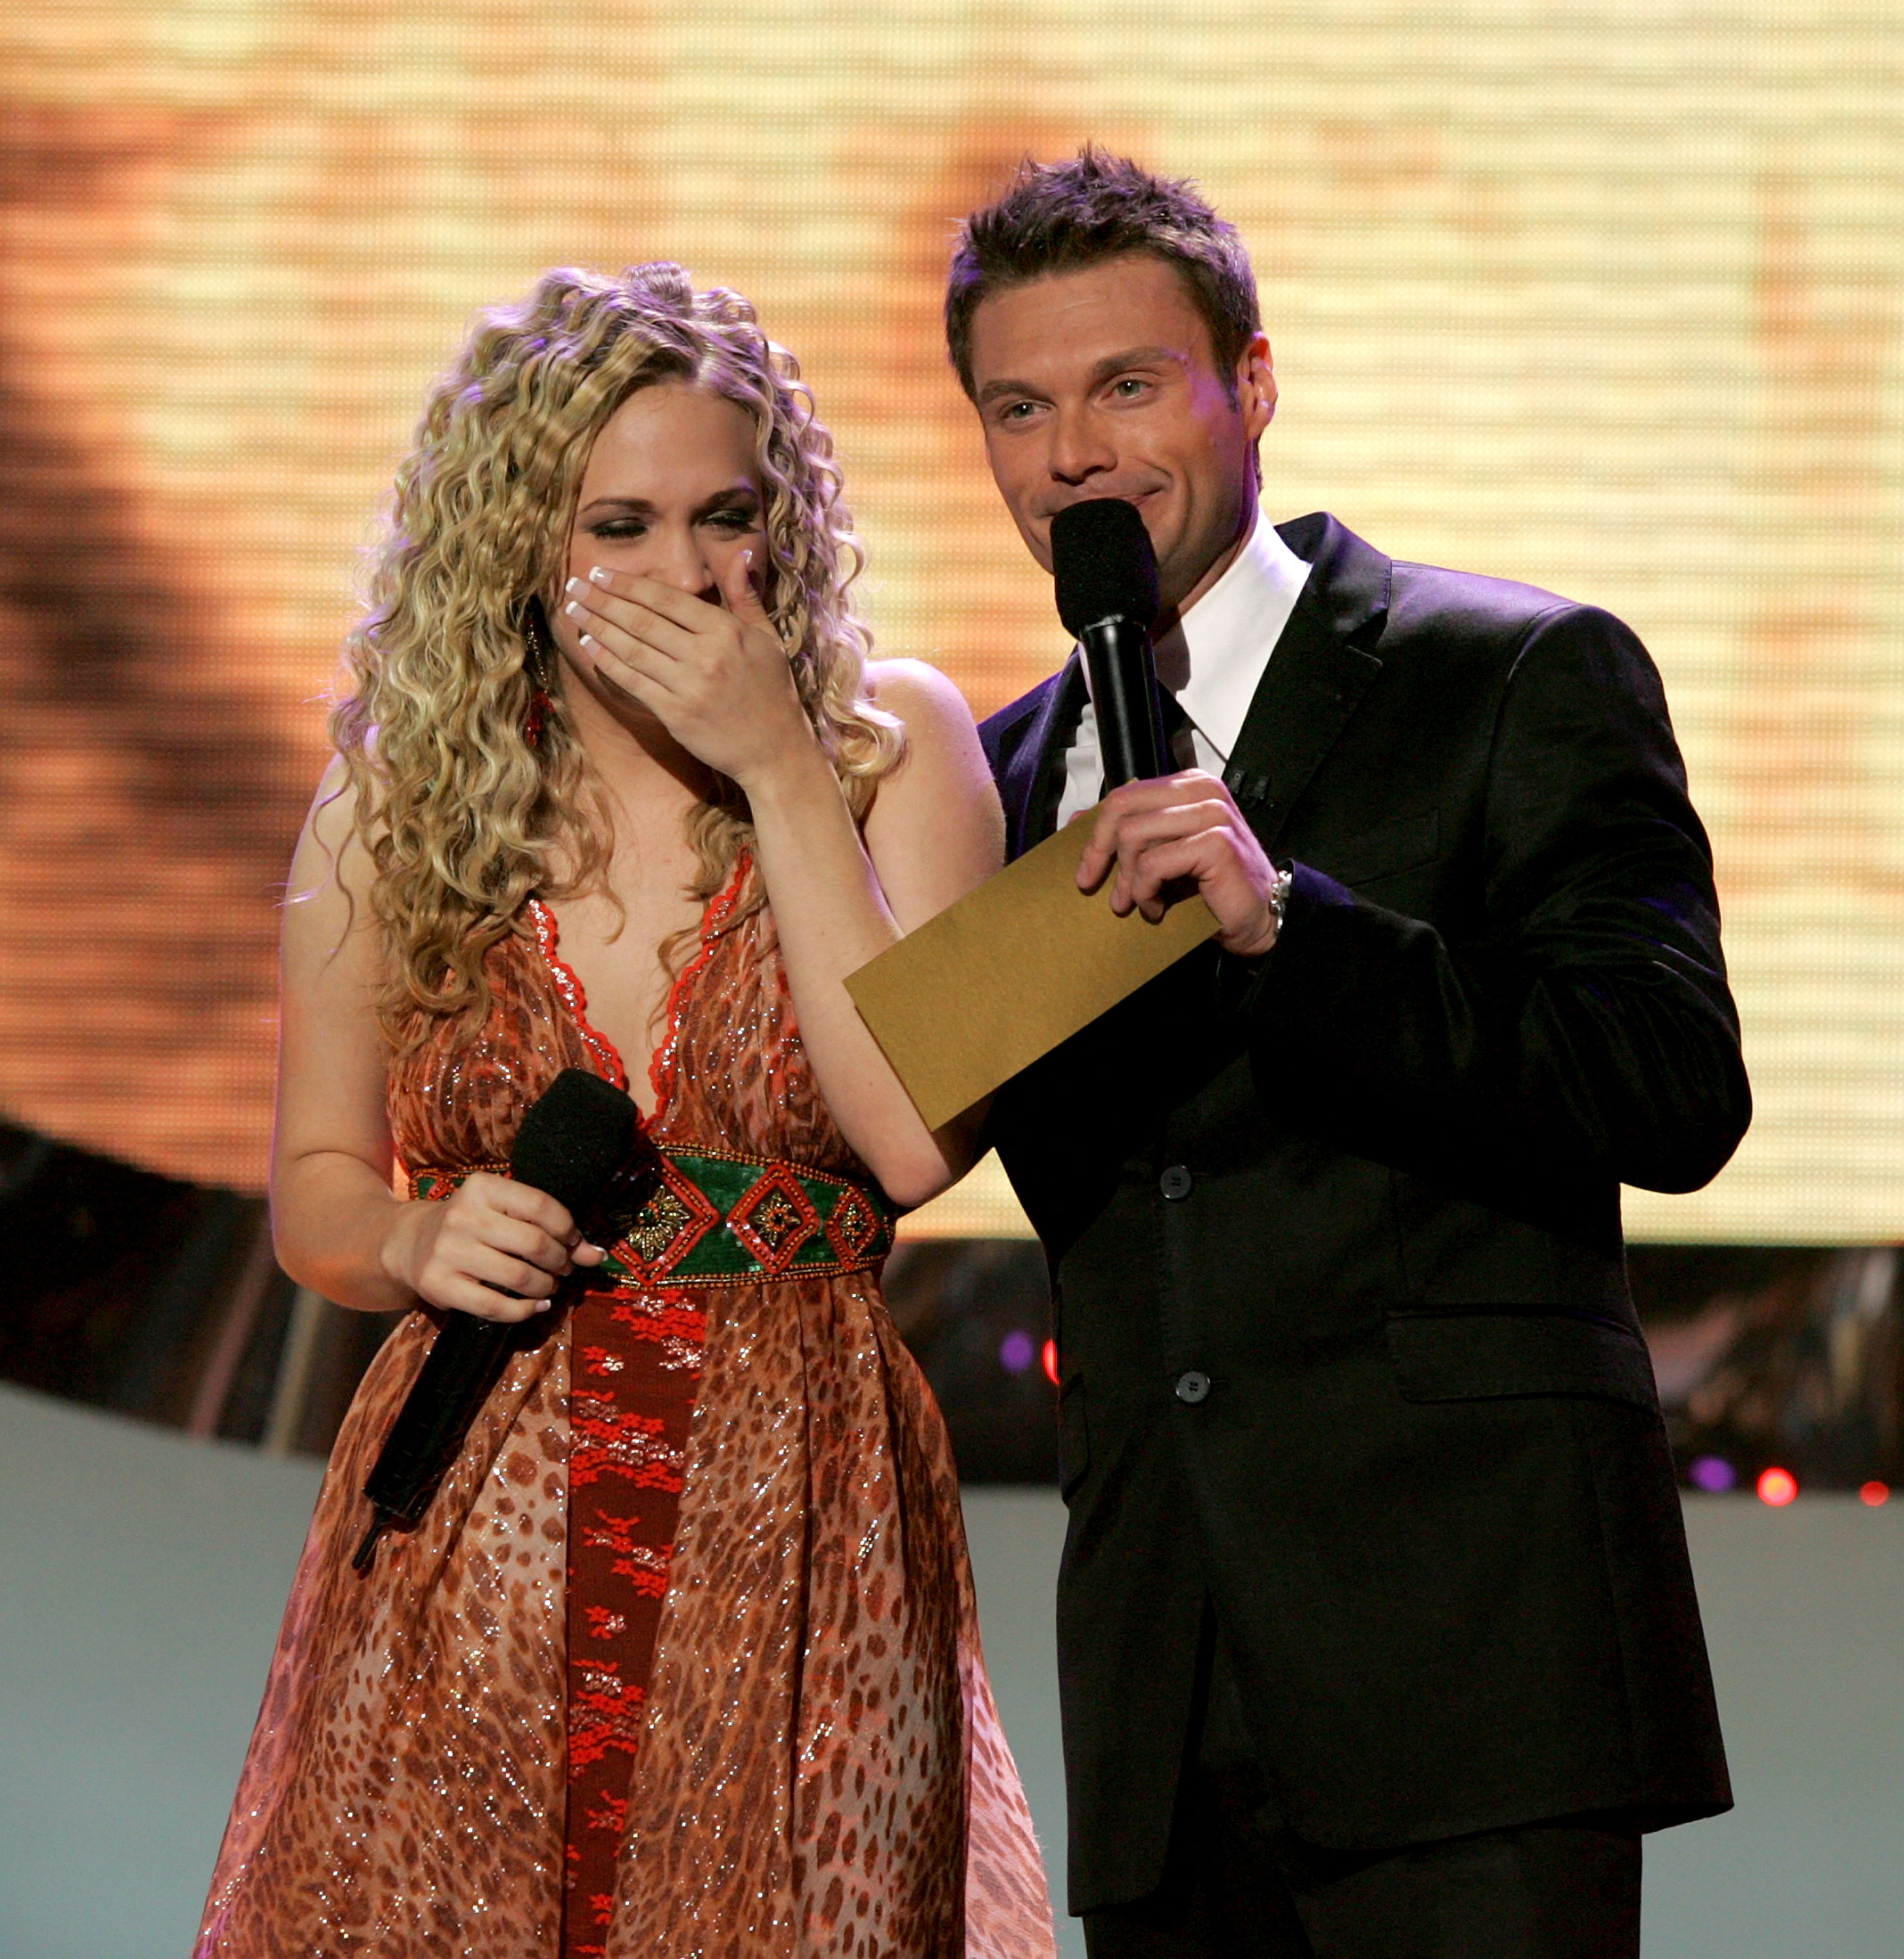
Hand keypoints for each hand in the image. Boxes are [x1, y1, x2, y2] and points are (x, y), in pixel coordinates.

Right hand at [381, 1171, 605, 1321]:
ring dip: (545, 1286)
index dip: (567, 1228)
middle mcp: (463, 1216)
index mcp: (482, 1187)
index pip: (541, 1205)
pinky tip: (533, 1305)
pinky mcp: (438, 1284)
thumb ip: (551, 1229)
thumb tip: (596, 1255)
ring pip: (518, 1277)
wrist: (410, 1242)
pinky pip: (495, 1306)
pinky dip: (524, 1311)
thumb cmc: (472, 1225)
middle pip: (534, 1243)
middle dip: (559, 1260)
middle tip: (562, 1268)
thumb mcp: (506, 1214)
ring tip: (547, 1286)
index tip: (572, 1242)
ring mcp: (447, 1251)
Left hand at [559, 554, 815, 788]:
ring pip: (632, 649)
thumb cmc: (772, 691)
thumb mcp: (767, 638)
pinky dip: (607, 661)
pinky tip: (589, 645)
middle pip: (642, 620)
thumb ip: (745, 597)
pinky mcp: (675, 714)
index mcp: (726, 631)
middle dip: (602, 600)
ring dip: (597, 626)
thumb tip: (740, 554)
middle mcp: (705, 655)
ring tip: (573, 610)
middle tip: (574, 585)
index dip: (629, 584)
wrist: (775, 750)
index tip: (601, 573)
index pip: (667, 600)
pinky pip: (633, 682)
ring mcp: (688, 686)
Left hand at [1076, 770, 1282, 957]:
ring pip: (1133, 835)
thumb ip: (1129, 832)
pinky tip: (1157, 909)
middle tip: (1097, 888)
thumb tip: (1076, 820)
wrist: (1261, 918)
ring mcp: (1212, 812)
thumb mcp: (1162, 855)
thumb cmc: (1211, 888)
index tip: (1085, 871)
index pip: (1123, 795)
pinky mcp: (1216, 842)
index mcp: (1188, 784)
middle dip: (1100, 852)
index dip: (1094, 834)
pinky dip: (1147, 892)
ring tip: (1136, 903)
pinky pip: (1154, 863)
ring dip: (1128, 879)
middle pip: (1121, 807)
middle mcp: (1201, 790)